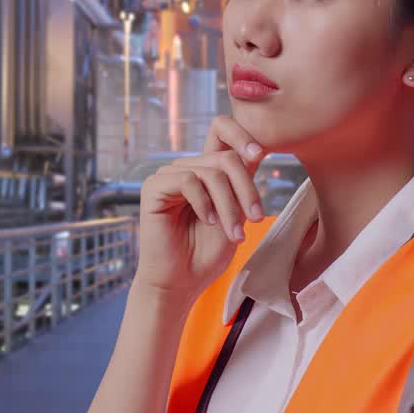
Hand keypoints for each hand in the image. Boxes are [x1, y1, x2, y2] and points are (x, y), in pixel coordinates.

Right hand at [134, 116, 266, 306]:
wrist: (182, 282)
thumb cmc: (207, 253)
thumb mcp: (236, 213)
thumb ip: (242, 182)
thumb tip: (257, 150)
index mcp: (206, 170)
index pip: (220, 129)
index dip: (241, 133)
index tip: (259, 154)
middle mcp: (187, 167)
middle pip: (227, 157)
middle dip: (247, 190)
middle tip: (256, 220)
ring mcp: (169, 175)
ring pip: (212, 172)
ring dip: (229, 206)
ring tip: (234, 234)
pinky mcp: (154, 187)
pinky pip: (188, 180)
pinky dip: (205, 203)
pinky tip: (208, 221)